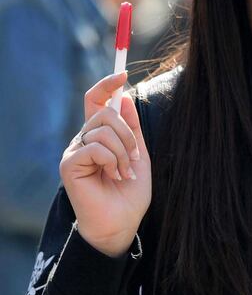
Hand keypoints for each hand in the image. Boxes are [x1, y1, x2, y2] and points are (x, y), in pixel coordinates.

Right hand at [60, 72, 151, 256]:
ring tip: (124, 172)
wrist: (123, 221)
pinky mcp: (70, 164)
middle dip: (129, 134)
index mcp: (99, 135)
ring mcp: (74, 151)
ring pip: (103, 129)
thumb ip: (131, 126)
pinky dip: (113, 160)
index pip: (95, 100)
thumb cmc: (130, 190)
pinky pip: (96, 147)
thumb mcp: (138, 152)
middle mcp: (83, 139)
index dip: (107, 84)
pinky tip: (113, 176)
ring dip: (124, 151)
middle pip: (105, 112)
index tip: (123, 73)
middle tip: (135, 159)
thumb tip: (124, 96)